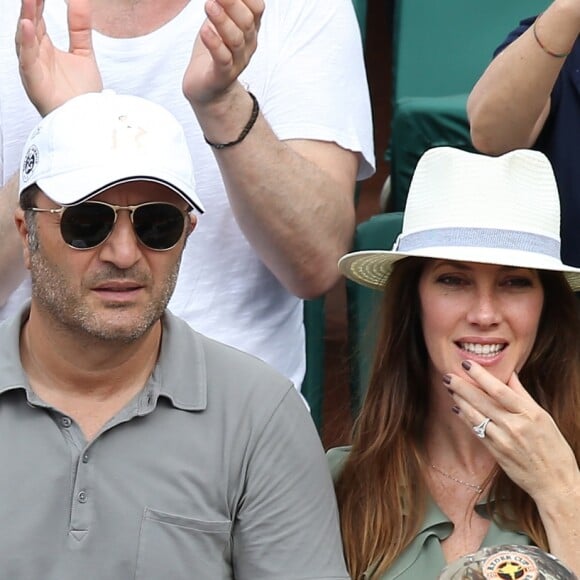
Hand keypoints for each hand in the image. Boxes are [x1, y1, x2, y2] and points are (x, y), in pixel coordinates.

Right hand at [15, 0, 101, 115]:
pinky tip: (28, 26)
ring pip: (24, 39)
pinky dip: (26, 43)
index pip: (38, 18)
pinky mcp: (35, 83)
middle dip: (30, 5)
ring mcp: (34, 69)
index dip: (38, 1)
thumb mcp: (84, 53)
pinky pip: (27, 60)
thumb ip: (80, 27)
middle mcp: (36, 57)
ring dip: (26, 17)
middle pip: (29, 24)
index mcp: (45, 49)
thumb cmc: (83, 95)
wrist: (88, 121)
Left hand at [182, 0, 263, 104]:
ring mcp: (237, 62)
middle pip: (247, 21)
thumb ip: (222, 2)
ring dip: (222, 21)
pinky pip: (222, 60)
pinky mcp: (222, 75)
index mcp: (249, 29)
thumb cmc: (213, 49)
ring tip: (209, 5)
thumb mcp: (219, 20)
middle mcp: (247, 45)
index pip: (257, 7)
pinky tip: (204, 31)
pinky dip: (214, 44)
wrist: (206, 88)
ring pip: (235, 40)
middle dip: (232, 2)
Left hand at [446, 361, 578, 500]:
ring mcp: (503, 440)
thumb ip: (523, 394)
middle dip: (462, 387)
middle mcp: (515, 426)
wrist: (555, 483)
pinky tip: (457, 409)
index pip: (499, 390)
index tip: (467, 364)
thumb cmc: (553, 447)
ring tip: (450, 388)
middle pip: (482, 402)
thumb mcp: (543, 417)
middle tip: (447, 376)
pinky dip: (465, 418)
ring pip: (475, 416)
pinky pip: (476, 431)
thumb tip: (510, 373)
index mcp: (529, 414)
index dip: (481, 376)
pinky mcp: (496, 452)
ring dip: (460, 400)